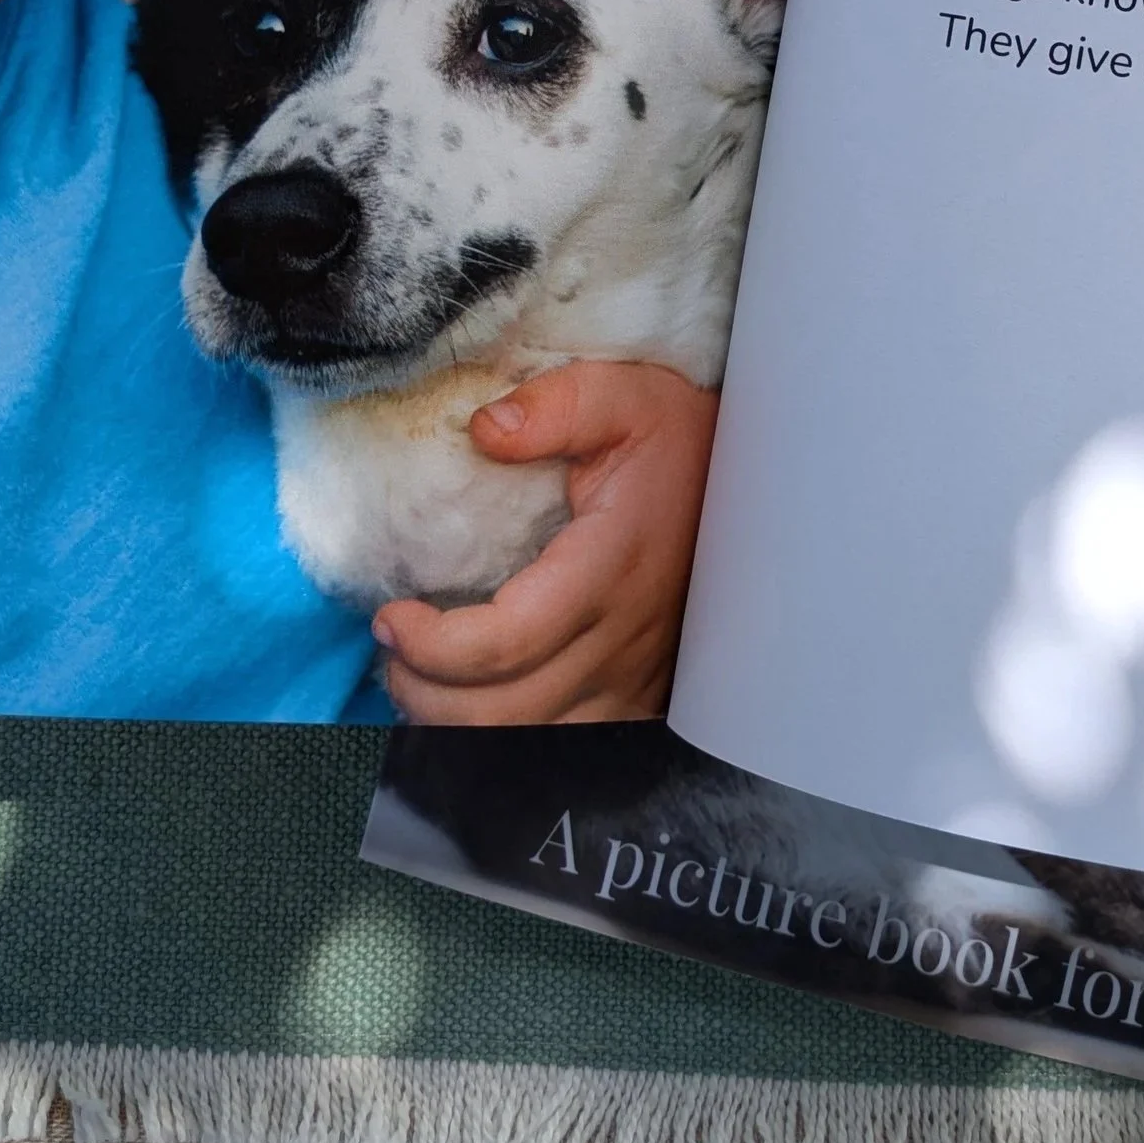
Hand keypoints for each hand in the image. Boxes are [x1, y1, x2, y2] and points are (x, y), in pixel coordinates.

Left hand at [375, 358, 717, 723]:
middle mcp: (620, 641)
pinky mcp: (635, 696)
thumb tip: (484, 430)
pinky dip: (500, 737)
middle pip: (502, 713)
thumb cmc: (677, 440)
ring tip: (416, 672)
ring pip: (525, 742)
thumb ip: (555, 404)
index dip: (432, 646)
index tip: (391, 612)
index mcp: (609, 570)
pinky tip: (470, 698)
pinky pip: (559, 747)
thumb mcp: (624, 395)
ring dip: (453, 722)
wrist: (753, 484)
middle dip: (423, 690)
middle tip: (390, 642)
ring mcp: (631, 678)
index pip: (507, 642)